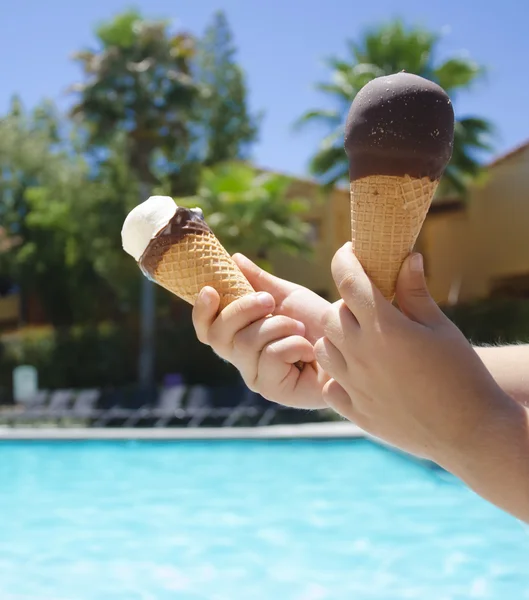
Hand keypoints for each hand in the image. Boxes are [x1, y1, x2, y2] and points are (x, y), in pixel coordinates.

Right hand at [192, 254, 329, 407]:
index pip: (207, 329)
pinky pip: (268, 356)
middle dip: (243, 310)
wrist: (352, 343)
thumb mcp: (288, 296)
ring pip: (244, 343)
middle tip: (270, 301)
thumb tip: (233, 259)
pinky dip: (293, 345)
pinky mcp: (273, 390)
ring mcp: (256, 377)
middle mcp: (243, 359)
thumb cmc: (320, 323)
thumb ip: (259, 282)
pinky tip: (309, 350)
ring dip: (278, 326)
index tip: (210, 289)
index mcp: (241, 336)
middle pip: (218, 335)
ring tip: (300, 328)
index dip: (201, 312)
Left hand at [315, 243, 515, 465]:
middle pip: (332, 314)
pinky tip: (360, 374)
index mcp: (384, 328)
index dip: (345, 259)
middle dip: (346, 304)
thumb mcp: (441, 327)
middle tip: (368, 307)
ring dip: (337, 338)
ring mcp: (354, 385)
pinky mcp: (355, 411)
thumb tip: (407, 257)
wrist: (471, 431)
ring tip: (362, 341)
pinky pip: (330, 385)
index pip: (349, 280)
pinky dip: (338, 375)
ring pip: (324, 348)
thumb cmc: (462, 373)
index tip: (349, 252)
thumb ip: (415, 292)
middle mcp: (361, 354)